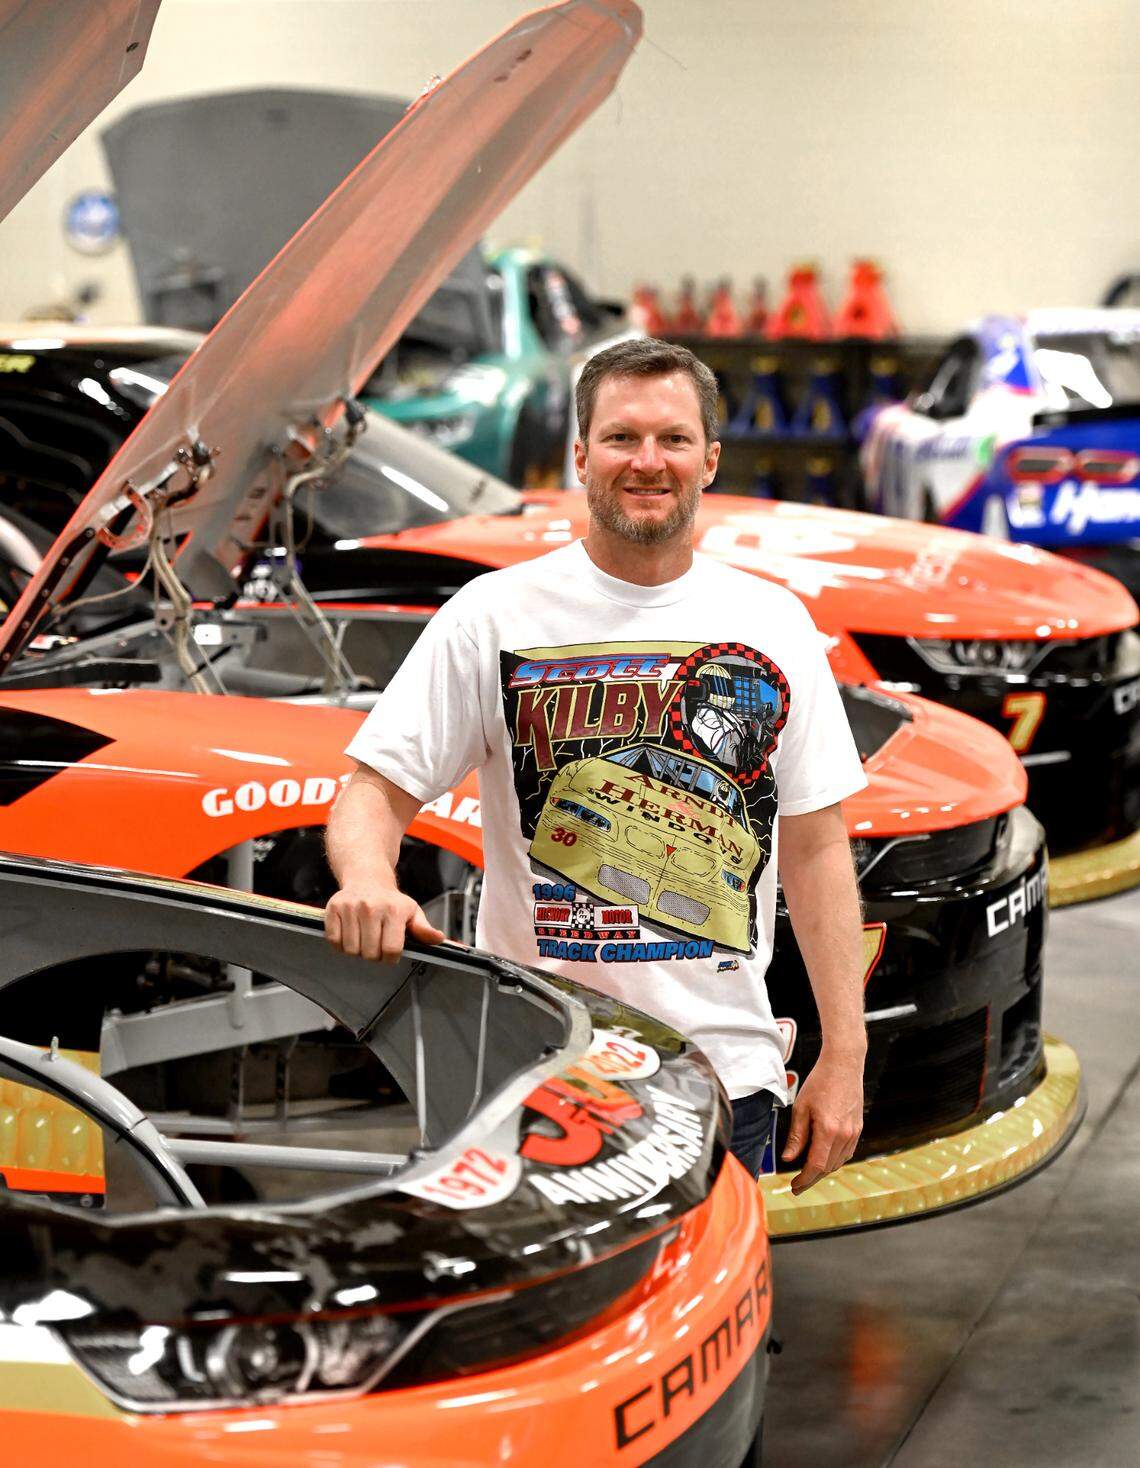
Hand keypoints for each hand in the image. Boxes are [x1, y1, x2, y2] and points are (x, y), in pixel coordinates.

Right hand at [324, 883, 444, 962]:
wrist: (367, 878)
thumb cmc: (391, 900)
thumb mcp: (412, 912)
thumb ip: (423, 929)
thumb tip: (438, 938)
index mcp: (394, 910)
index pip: (391, 950)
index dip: (391, 958)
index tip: (390, 953)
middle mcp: (371, 907)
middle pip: (370, 953)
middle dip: (374, 955)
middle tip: (376, 943)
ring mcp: (351, 907)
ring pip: (351, 950)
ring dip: (357, 950)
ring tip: (364, 937)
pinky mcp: (333, 908)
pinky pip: (334, 941)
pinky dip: (340, 944)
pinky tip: (350, 933)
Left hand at [780, 1047, 864, 1194]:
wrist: (843, 1065)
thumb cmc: (820, 1082)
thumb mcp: (801, 1107)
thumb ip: (796, 1136)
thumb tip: (789, 1158)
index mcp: (828, 1130)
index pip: (816, 1166)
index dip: (804, 1180)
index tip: (794, 1186)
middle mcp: (844, 1135)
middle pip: (827, 1168)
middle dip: (811, 1179)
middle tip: (797, 1185)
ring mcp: (854, 1133)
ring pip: (838, 1163)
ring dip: (823, 1171)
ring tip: (807, 1173)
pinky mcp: (858, 1129)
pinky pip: (846, 1153)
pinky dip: (834, 1160)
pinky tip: (823, 1158)